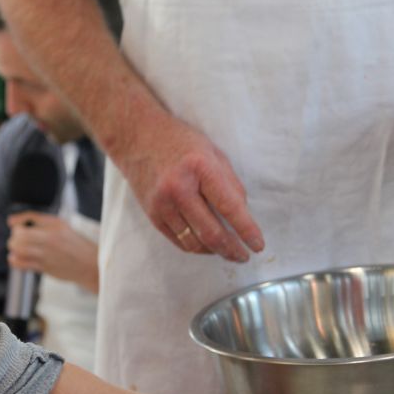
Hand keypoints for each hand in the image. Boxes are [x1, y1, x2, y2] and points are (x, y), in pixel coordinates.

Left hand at [6, 212, 98, 291]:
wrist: (89, 264)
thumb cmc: (73, 243)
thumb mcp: (60, 224)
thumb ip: (36, 219)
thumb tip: (10, 221)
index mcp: (54, 225)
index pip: (28, 219)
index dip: (18, 224)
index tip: (17, 227)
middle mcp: (50, 239)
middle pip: (20, 235)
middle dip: (14, 236)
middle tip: (18, 239)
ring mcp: (47, 254)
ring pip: (18, 249)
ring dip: (13, 248)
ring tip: (18, 248)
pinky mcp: (44, 268)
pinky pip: (22, 264)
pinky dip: (15, 260)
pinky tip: (17, 258)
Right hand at [116, 113, 263, 261]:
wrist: (136, 137)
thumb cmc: (179, 141)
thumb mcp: (212, 152)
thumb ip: (229, 183)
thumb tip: (243, 215)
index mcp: (199, 167)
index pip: (229, 206)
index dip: (247, 230)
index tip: (258, 245)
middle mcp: (179, 188)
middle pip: (211, 232)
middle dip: (232, 249)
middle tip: (244, 256)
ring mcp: (162, 204)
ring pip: (194, 242)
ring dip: (214, 251)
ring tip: (228, 252)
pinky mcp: (152, 214)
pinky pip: (178, 241)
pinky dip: (196, 247)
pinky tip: (207, 246)